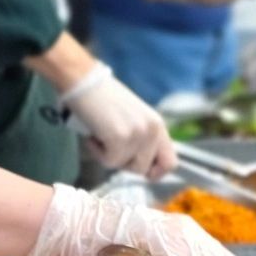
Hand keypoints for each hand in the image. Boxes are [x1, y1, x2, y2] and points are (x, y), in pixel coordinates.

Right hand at [60, 63, 175, 178]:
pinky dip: (98, 152)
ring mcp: (138, 133)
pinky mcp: (121, 137)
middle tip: (112, 146)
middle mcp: (153, 130)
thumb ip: (144, 140)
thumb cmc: (103, 101)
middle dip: (125, 164)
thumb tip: (142, 167)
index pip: (170, 162)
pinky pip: (110, 162)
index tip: (139, 170)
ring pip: (125, 167)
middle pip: (144, 170)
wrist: (84, 82)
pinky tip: (94, 135)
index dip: (155, 173)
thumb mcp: (134, 120)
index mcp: (158, 125)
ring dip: (109, 157)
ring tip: (102, 136)